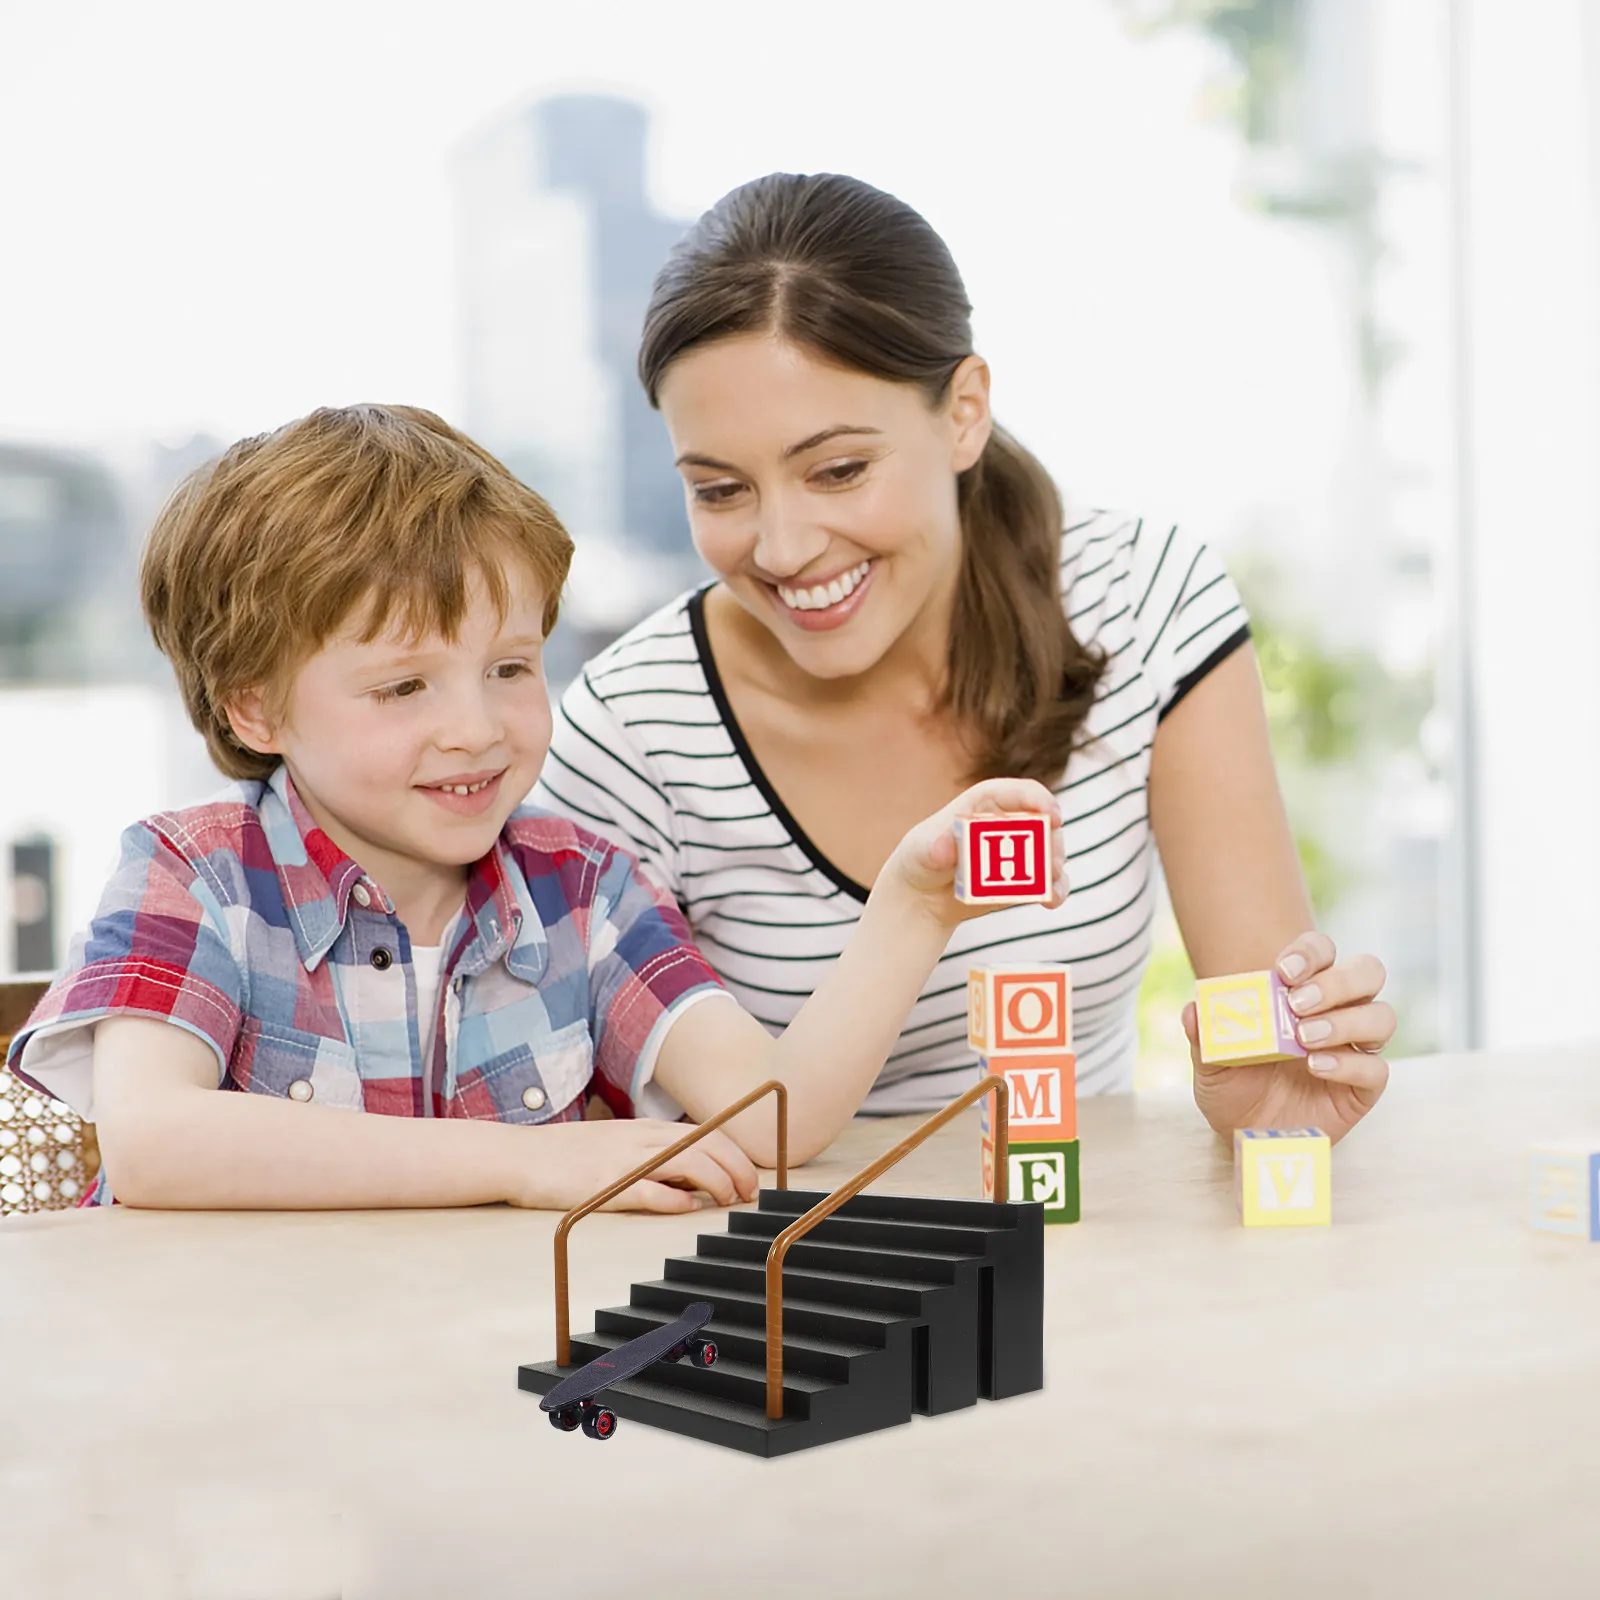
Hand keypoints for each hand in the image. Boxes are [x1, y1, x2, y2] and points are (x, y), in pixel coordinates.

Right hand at [508, 1117, 760, 1212]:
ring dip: (717, 1181)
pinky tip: (689, 1207)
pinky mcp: (606, 1186)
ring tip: (729, 1199)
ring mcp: (625, 1161)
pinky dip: (675, 1198)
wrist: (522, 1156)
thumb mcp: (618, 1144)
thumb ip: (653, 1155)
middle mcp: (642, 1139)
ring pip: (689, 1161)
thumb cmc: (569, 1155)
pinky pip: (650, 1190)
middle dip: (737, 1169)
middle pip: (708, 1145)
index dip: (735, 1154)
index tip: (748, 1176)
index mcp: (647, 1129)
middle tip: (749, 1193)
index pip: (708, 1133)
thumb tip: (690, 1176)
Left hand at [883, 777, 1067, 928]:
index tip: (1052, 815)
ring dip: (1055, 868)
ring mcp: (1022, 849)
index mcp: (986, 802)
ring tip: (1049, 888)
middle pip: (1042, 823)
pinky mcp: (1027, 878)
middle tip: (1050, 865)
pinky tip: (1051, 900)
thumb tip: (945, 849)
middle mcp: (1011, 821)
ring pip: (1051, 852)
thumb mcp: (922, 848)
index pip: (1019, 792)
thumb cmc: (922, 858)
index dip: (1039, 799)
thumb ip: (935, 847)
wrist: (925, 893)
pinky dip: (1055, 889)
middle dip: (1052, 842)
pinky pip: (1050, 881)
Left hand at [1183, 931, 1393, 1145]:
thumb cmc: (1232, 1083)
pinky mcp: (1363, 1088)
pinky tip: (1315, 1067)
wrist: (1242, 1133)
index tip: (1283, 970)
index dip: (1310, 952)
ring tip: (1304, 1038)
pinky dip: (1348, 1065)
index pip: (1322, 951)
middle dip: (1337, 981)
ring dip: (1346, 1022)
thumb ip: (1205, 1033)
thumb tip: (1194, 1009)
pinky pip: (1376, 1069)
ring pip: (1381, 1017)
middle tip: (1297, 1003)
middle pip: (1367, 973)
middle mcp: (1337, 1012)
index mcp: (1302, 990)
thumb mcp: (1209, 1059)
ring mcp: (1354, 1048)